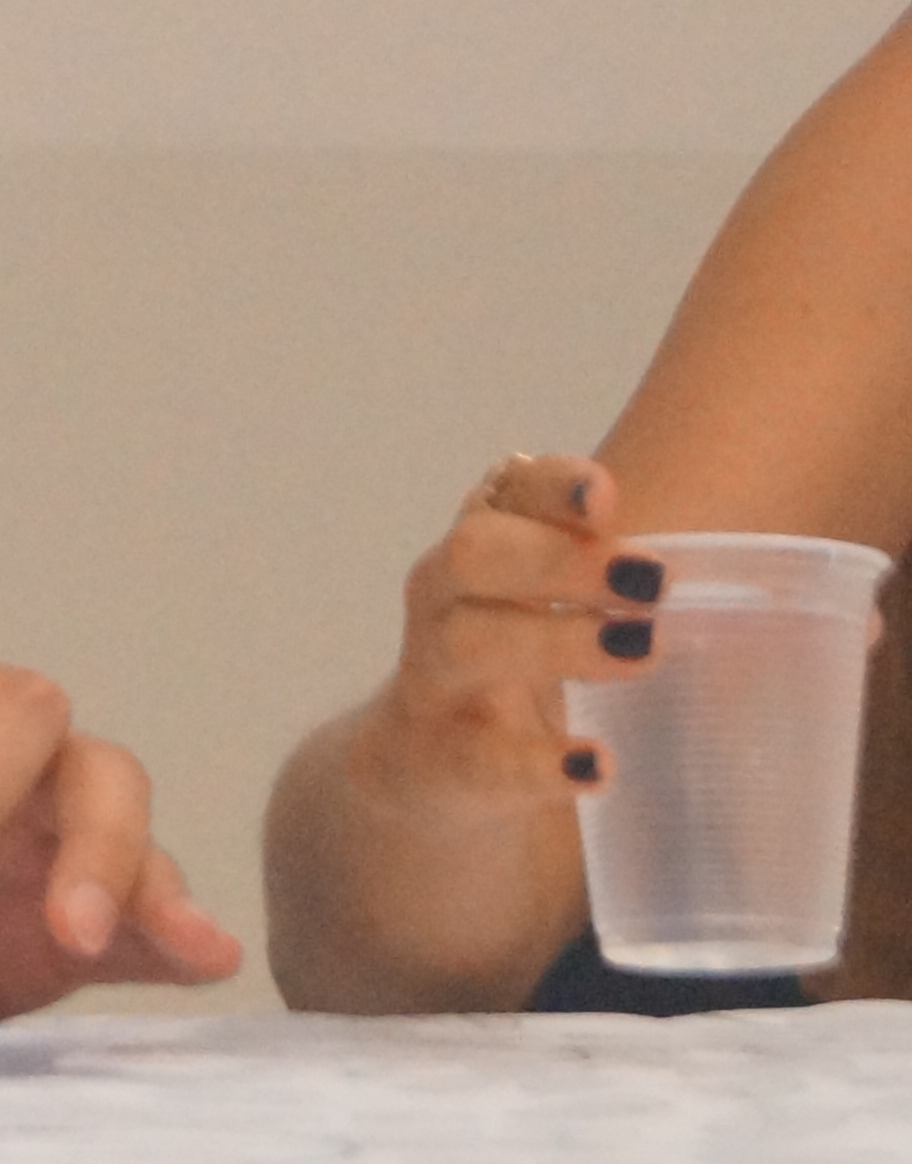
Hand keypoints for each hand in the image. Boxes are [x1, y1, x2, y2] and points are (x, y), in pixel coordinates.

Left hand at [0, 660, 243, 1018]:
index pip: (9, 707)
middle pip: (95, 773)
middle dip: (101, 837)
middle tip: (65, 925)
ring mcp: (16, 866)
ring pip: (127, 850)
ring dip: (150, 893)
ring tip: (176, 948)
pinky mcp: (29, 949)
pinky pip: (122, 938)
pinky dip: (167, 946)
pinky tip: (202, 963)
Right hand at [339, 451, 664, 839]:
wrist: (429, 775)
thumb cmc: (523, 678)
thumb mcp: (562, 618)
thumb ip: (647, 595)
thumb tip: (833, 611)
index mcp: (485, 553)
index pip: (505, 493)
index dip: (550, 487)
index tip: (608, 496)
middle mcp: (444, 602)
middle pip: (473, 554)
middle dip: (558, 559)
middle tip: (652, 581)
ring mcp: (432, 681)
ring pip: (467, 640)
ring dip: (554, 641)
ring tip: (641, 652)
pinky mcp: (439, 762)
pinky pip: (480, 757)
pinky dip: (539, 762)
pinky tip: (596, 766)